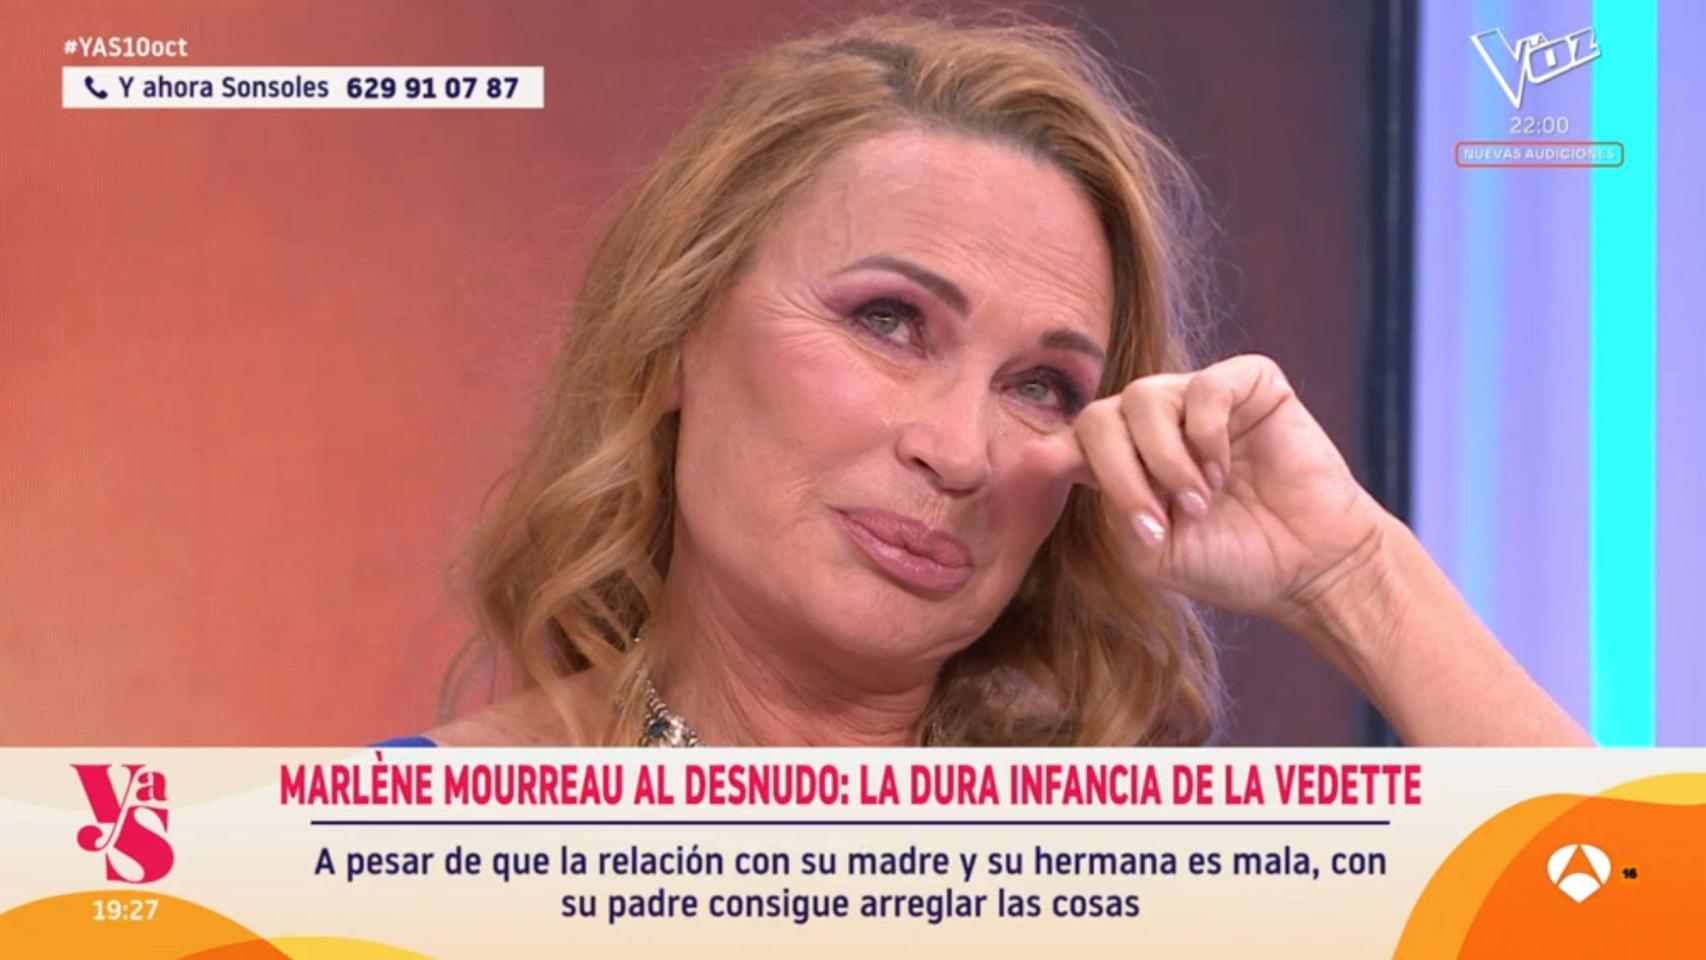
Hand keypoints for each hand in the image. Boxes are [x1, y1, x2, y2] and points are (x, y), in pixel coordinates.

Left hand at [1059, 353, 1391, 623]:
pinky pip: (1205, 386)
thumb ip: (1106, 505)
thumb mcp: (1152, 550)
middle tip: (1158, 519)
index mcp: (1126, 460)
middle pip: (1098, 415)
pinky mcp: (1250, 383)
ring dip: (1165, 460)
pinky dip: (1207, 434)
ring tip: (1200, 502)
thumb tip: (1042, 456)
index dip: (1059, 458)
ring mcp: (1200, 398)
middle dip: (1119, 471)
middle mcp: (1157, 422)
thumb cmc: (1231, 562)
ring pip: (1143, 397)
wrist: (1308, 569)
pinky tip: (1224, 470)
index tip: (1048, 475)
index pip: (1073, 441)